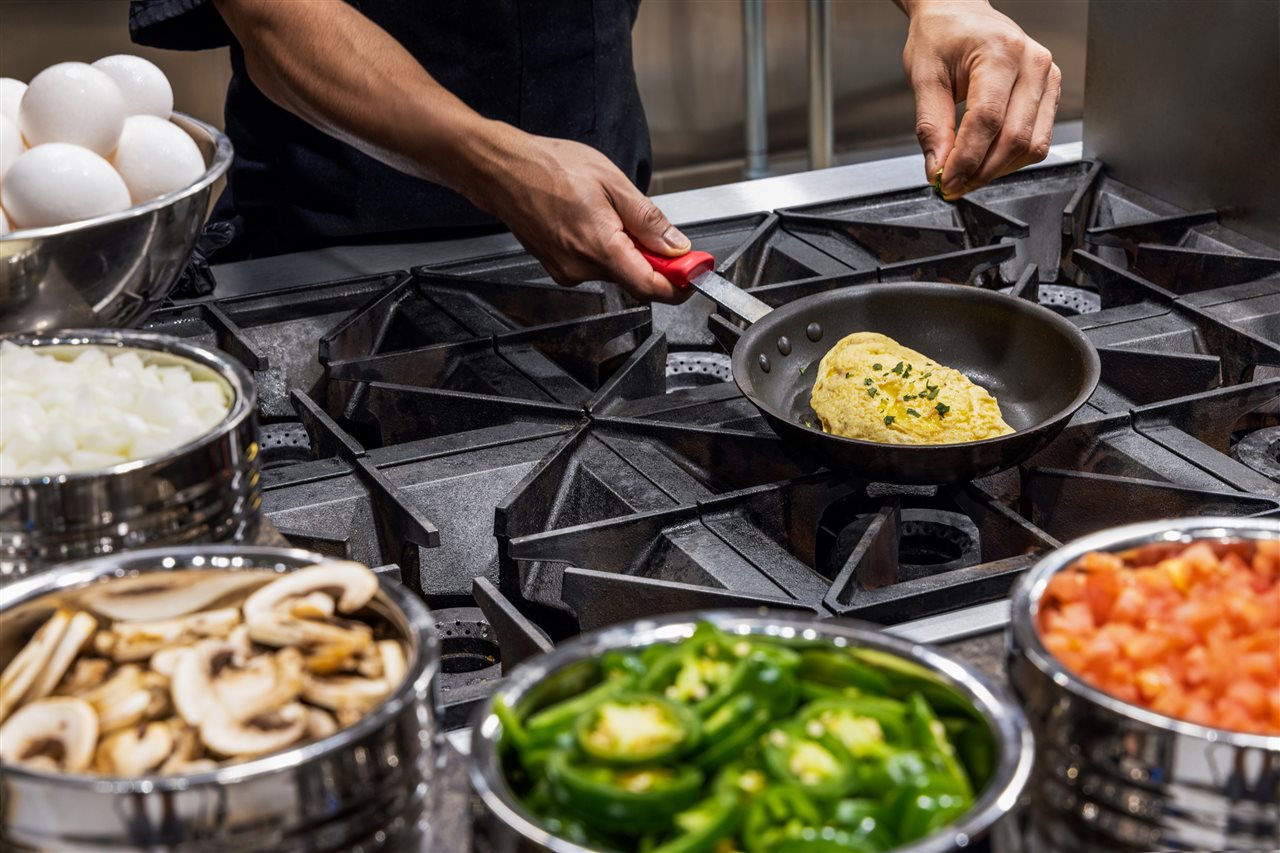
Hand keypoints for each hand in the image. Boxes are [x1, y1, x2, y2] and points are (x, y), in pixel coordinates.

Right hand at [460, 122, 692, 302]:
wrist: (502, 170)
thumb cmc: (548, 168)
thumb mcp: (612, 182)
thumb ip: (648, 220)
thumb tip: (676, 246)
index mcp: (599, 246)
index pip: (650, 286)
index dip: (678, 284)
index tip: (694, 274)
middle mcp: (581, 267)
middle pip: (635, 280)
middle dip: (656, 263)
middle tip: (665, 237)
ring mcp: (567, 271)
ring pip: (616, 272)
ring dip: (629, 253)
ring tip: (614, 214)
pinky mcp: (558, 267)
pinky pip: (595, 266)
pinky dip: (608, 251)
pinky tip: (597, 222)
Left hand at [901, 0, 1060, 197]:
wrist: (959, 13)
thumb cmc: (942, 36)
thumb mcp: (924, 77)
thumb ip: (931, 126)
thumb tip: (938, 168)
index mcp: (1000, 52)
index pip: (987, 120)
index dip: (966, 159)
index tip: (945, 181)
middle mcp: (1033, 63)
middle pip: (1015, 138)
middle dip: (981, 171)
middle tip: (952, 186)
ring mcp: (1047, 77)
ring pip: (1032, 145)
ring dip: (997, 170)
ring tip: (966, 175)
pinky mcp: (1050, 91)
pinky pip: (1038, 138)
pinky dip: (1011, 158)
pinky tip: (985, 160)